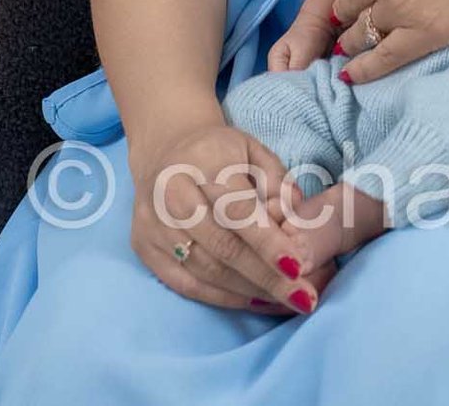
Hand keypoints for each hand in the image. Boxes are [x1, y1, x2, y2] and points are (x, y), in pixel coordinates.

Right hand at [129, 117, 349, 315]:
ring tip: (285, 300)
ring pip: (206, 271)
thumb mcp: (254, 150)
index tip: (297, 267)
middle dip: (266, 277)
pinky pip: (187, 284)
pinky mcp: (145, 248)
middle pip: (223, 247)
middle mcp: (171, 193)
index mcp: (202, 161)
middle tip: (303, 297)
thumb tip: (297, 216)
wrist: (165, 148)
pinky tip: (253, 300)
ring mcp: (154, 225)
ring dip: (250, 291)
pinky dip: (223, 297)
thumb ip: (277, 181)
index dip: (268, 242)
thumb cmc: (219, 152)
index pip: (238, 210)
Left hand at [278, 0, 448, 85]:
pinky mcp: (425, 31)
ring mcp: (398, 4)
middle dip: (347, 14)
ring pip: (362, 33)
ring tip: (349, 51)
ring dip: (352, 42)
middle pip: (348, 4)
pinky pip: (383, 58)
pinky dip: (365, 70)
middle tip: (346, 26)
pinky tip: (353, 76)